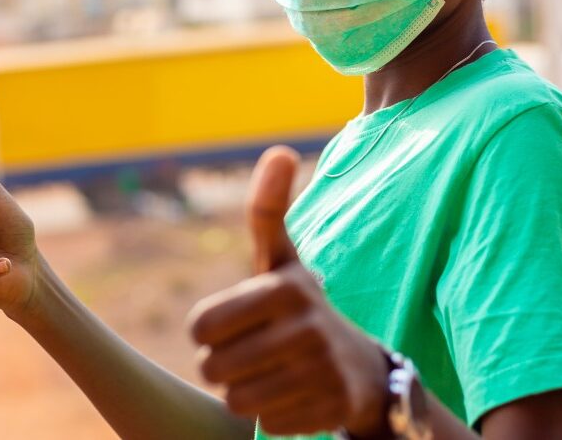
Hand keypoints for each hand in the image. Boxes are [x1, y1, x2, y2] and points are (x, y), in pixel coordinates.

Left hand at [187, 146, 389, 437]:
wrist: (360, 366)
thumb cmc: (298, 304)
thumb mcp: (280, 257)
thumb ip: (268, 208)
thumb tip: (280, 150)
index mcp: (283, 285)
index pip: (202, 325)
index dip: (207, 330)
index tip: (229, 323)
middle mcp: (305, 326)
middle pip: (213, 366)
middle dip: (222, 364)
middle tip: (250, 350)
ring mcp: (320, 370)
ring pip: (235, 398)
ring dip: (243, 390)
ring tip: (269, 371)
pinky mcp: (329, 409)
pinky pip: (265, 422)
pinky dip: (270, 413)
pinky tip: (293, 393)